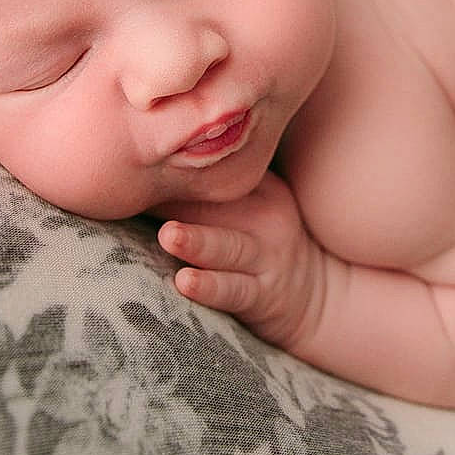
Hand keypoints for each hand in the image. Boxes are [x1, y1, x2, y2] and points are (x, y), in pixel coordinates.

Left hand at [156, 172, 326, 349]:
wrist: (315, 297)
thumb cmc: (264, 245)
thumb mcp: (255, 205)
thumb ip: (214, 188)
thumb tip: (147, 168)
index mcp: (259, 187)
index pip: (212, 173)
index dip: (174, 167)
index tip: (139, 157)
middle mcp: (265, 216)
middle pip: (213, 204)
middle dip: (174, 198)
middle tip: (139, 186)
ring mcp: (266, 257)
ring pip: (226, 246)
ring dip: (195, 241)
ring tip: (168, 235)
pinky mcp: (263, 295)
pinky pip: (233, 290)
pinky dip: (209, 286)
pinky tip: (185, 281)